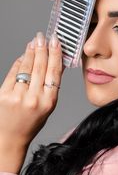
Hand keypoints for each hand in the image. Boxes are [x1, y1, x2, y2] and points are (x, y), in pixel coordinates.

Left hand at [0, 32, 62, 150]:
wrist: (10, 137)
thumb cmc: (31, 123)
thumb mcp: (48, 106)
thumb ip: (51, 85)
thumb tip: (56, 63)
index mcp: (49, 102)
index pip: (54, 72)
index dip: (55, 54)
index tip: (56, 42)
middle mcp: (34, 98)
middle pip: (40, 66)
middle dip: (42, 48)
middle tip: (43, 37)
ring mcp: (18, 96)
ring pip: (26, 67)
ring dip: (30, 52)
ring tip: (34, 42)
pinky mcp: (4, 94)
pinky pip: (14, 73)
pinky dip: (19, 62)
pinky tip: (23, 55)